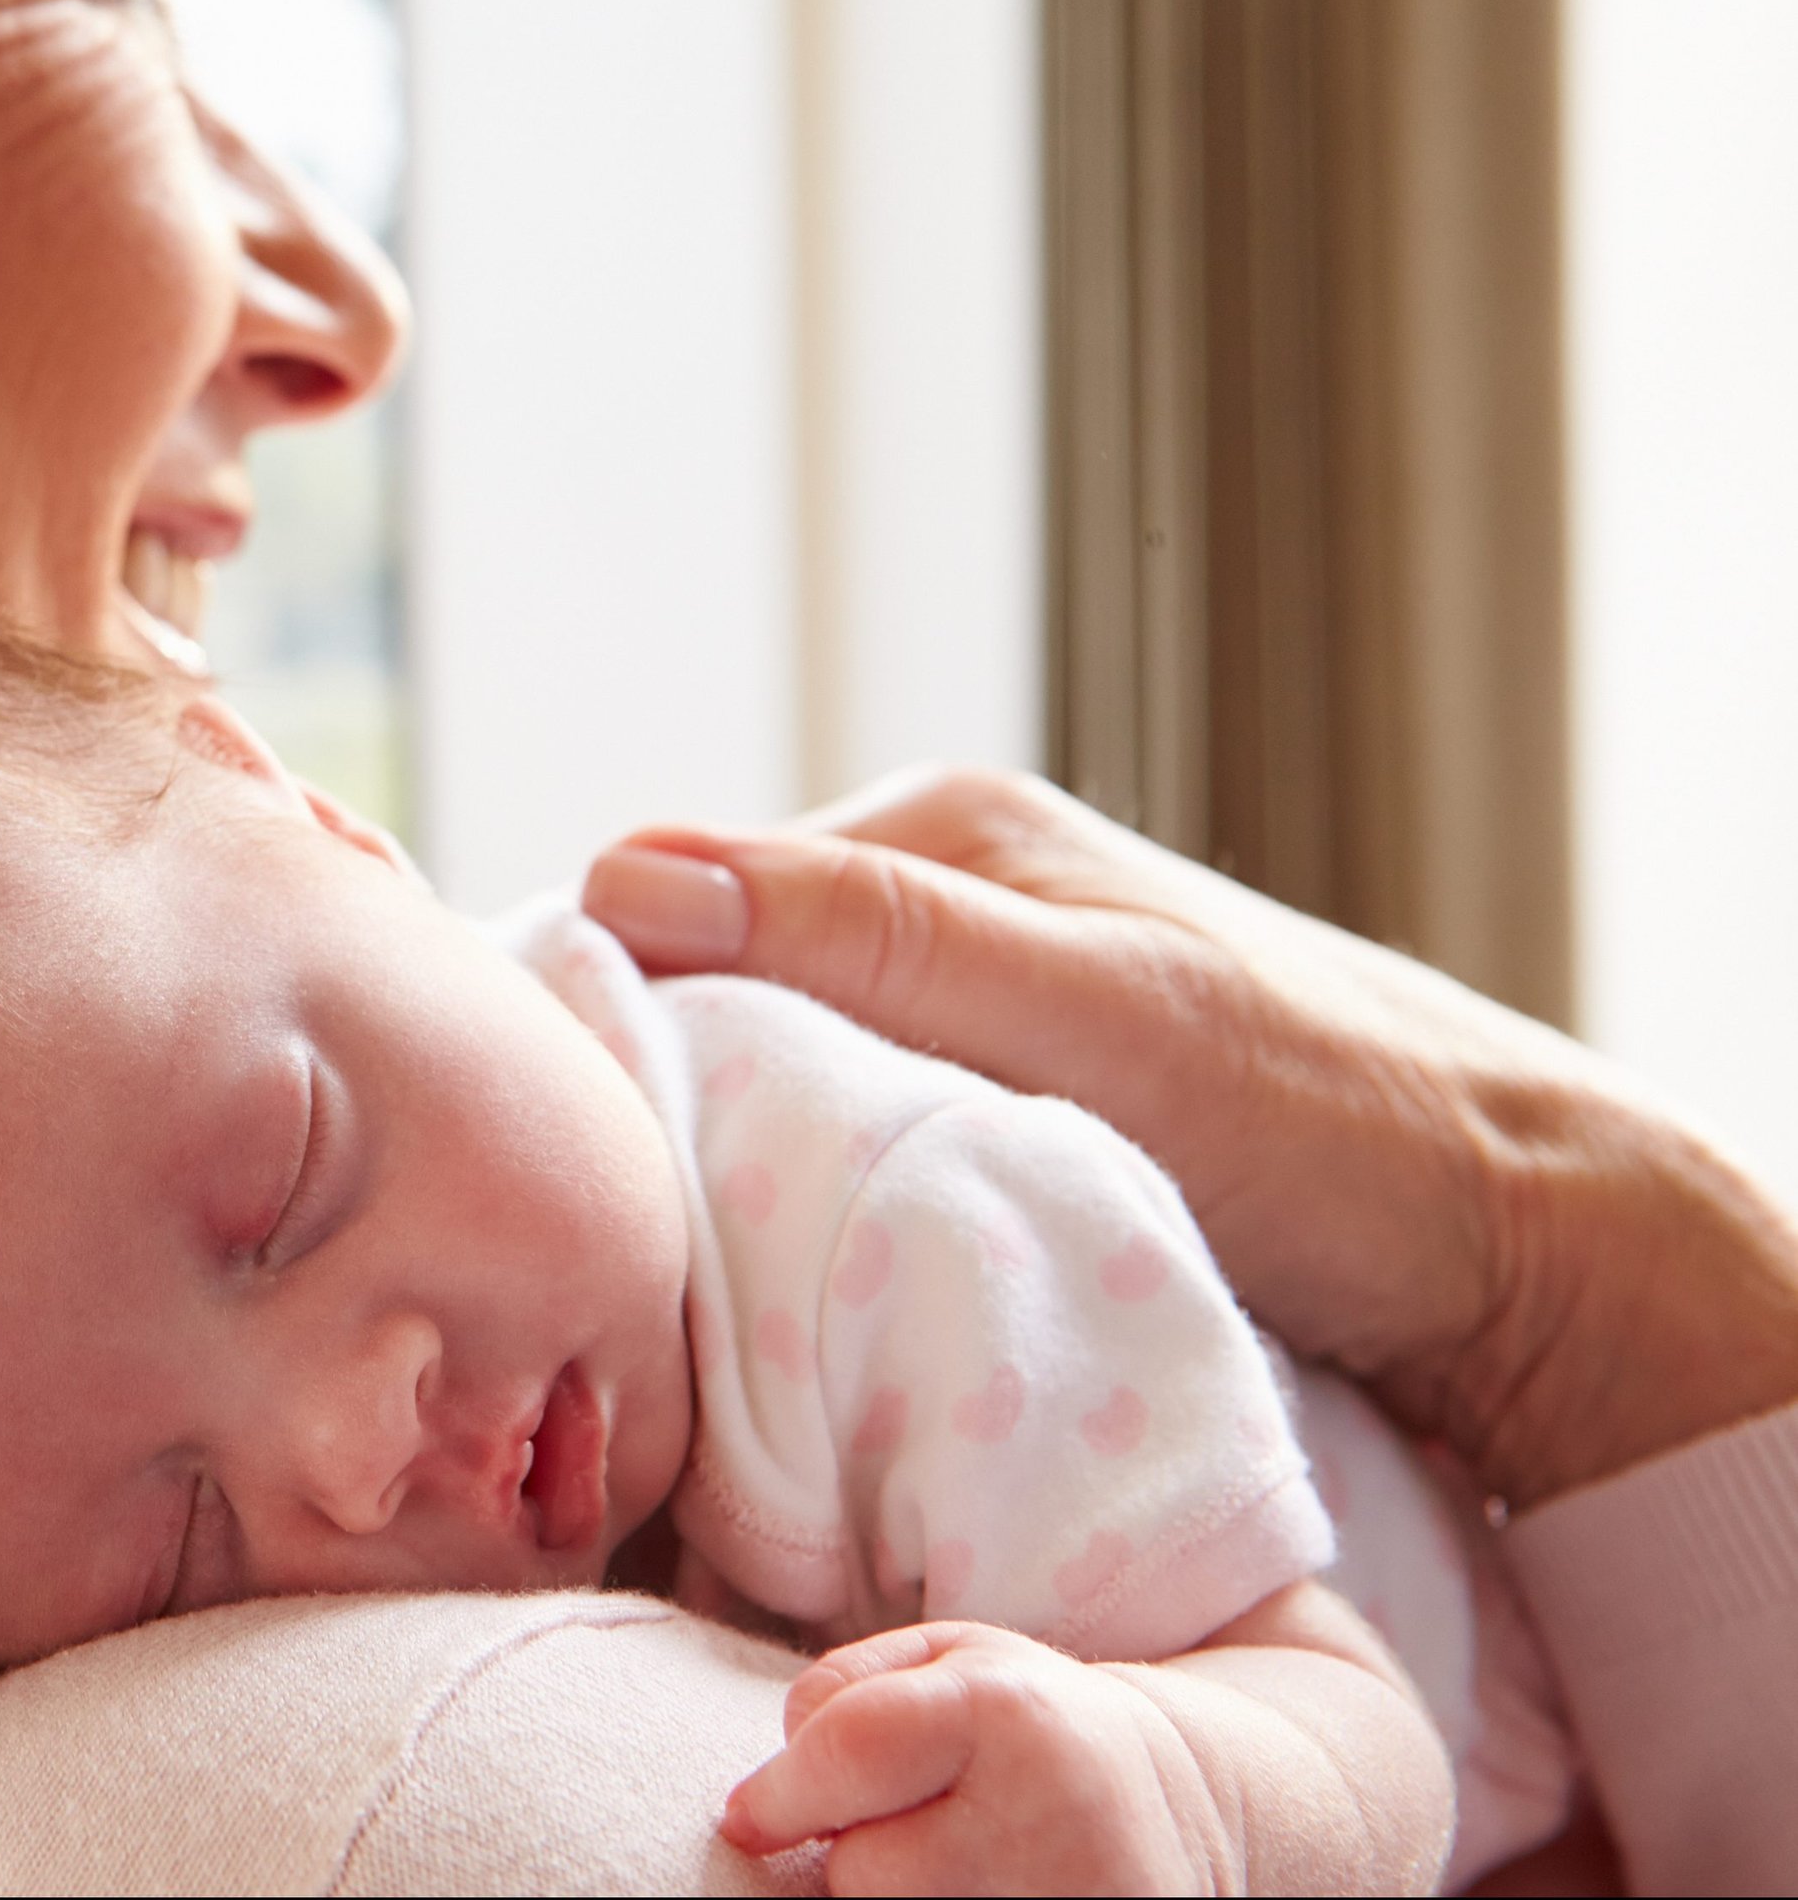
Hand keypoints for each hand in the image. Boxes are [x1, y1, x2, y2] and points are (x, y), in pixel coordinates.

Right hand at [580, 768, 1797, 1506]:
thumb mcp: (1090, 1015)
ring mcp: (969, 1000)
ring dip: (736, 1166)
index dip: (611, 1023)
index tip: (578, 1159)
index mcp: (940, 828)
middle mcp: (940, 895)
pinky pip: (843, 1140)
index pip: (683, 903)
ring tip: (710, 1272)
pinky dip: (809, 1202)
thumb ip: (873, 938)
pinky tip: (802, 1271)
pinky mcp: (997, 1100)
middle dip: (668, 1106)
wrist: (1520, 1244)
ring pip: (772, 1080)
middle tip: (641, 1244)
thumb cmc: (1326, 1124)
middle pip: (719, 997)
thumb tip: (624, 870)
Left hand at [720, 1620, 1224, 1895]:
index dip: (777, 1794)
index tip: (746, 1818)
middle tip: (911, 1828)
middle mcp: (1047, 1815)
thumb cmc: (1024, 1722)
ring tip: (952, 1866)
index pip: (848, 1753)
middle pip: (862, 1872)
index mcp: (1006, 1712)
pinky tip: (981, 1892)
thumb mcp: (943, 1659)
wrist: (1171, 1802)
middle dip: (858, 1853)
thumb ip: (837, 1693)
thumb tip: (756, 1806)